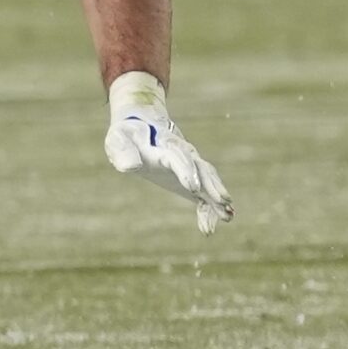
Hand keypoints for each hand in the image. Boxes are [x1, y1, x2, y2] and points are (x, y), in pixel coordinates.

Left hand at [103, 72, 233, 232]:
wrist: (141, 129)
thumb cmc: (127, 136)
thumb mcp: (118, 140)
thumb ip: (123, 152)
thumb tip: (131, 167)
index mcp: (163, 145)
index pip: (178, 157)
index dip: (186, 171)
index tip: (193, 188)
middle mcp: (182, 154)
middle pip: (200, 168)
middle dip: (211, 185)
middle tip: (222, 202)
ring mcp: (189, 165)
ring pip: (208, 180)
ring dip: (217, 197)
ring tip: (228, 216)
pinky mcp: (191, 178)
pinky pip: (204, 193)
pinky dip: (212, 206)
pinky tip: (223, 219)